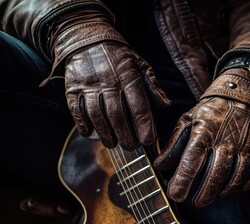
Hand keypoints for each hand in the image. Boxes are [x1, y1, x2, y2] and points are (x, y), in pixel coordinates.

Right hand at [43, 11, 170, 148]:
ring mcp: (89, 84)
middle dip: (125, 134)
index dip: (144, 125)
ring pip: (97, 115)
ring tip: (112, 144)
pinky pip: (76, 109)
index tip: (148, 141)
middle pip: (117, 114)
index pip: (138, 104)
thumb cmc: (119, 56)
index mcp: (129, 76)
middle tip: (130, 147)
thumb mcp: (140, 64)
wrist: (87, 38)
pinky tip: (89, 133)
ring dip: (105, 133)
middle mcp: (109, 81)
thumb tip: (166, 106)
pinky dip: (82, 124)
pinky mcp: (73, 87)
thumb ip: (153, 86)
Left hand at [153, 68, 249, 206]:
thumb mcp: (189, 118)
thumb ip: (175, 143)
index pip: (192, 160)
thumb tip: (160, 166)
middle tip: (197, 202)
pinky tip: (236, 187)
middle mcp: (227, 137)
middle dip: (205, 193)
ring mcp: (247, 142)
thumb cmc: (213, 107)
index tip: (176, 194)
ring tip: (215, 194)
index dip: (183, 180)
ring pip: (237, 176)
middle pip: (216, 173)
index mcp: (205, 129)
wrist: (245, 89)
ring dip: (224, 190)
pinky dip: (247, 183)